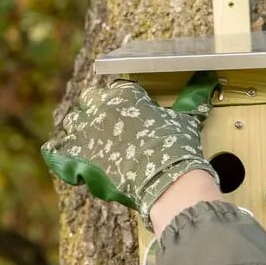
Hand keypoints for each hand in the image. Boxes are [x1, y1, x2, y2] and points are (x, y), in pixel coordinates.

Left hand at [41, 73, 218, 229]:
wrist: (166, 182)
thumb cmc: (178, 150)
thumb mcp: (187, 120)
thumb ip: (193, 98)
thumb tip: (208, 81)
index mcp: (126, 95)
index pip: (118, 89)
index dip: (123, 101)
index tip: (129, 112)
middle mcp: (102, 108)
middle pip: (91, 100)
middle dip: (97, 109)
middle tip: (108, 126)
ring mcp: (87, 132)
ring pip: (73, 123)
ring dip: (79, 130)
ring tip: (90, 142)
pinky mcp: (77, 157)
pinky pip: (57, 151)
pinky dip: (58, 153)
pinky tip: (63, 155)